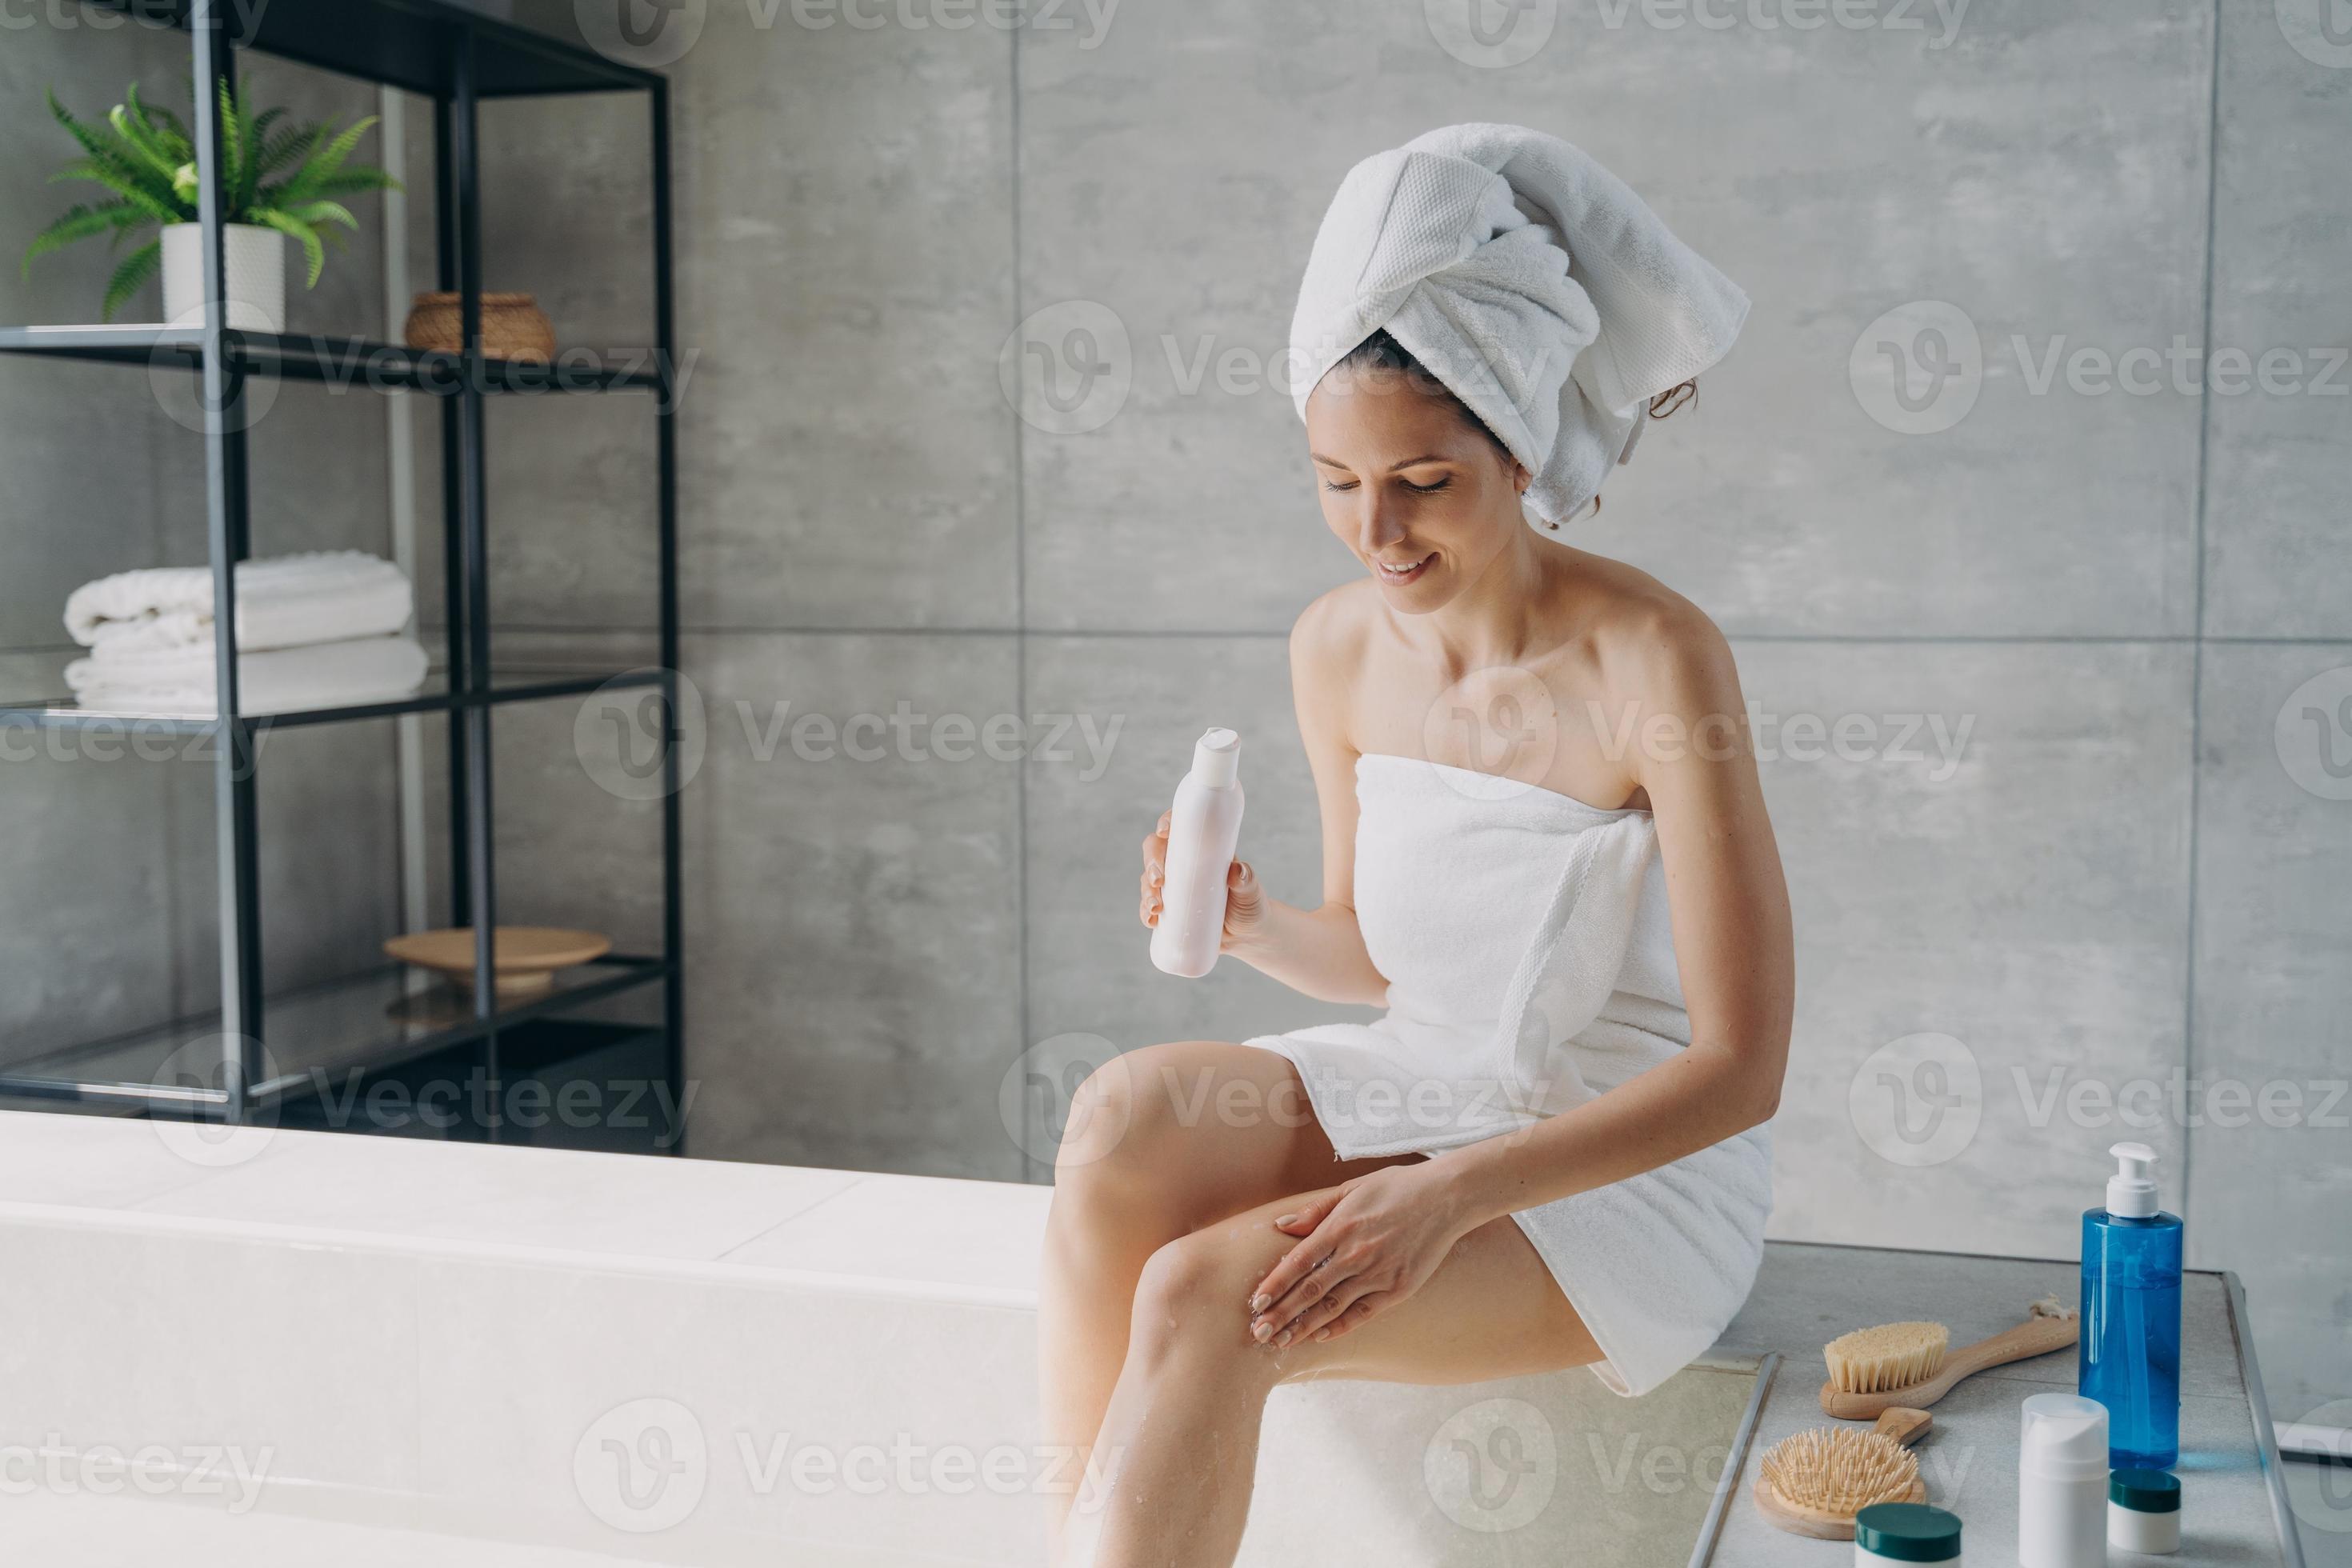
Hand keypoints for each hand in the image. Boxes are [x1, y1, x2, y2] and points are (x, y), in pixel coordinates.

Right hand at [1139, 809, 1263, 949]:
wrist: (1247, 934)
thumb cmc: (1250, 905)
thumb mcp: (1251, 891)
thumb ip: (1247, 880)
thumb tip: (1237, 870)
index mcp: (1202, 850)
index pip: (1180, 828)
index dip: (1167, 823)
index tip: (1165, 832)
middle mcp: (1183, 864)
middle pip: (1155, 851)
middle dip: (1151, 862)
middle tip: (1159, 879)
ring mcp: (1174, 887)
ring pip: (1148, 879)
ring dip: (1147, 891)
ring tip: (1156, 908)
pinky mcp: (1170, 909)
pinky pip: (1149, 907)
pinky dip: (1146, 913)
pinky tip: (1151, 921)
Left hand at [1246, 1163, 1471, 1347]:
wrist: (1447, 1198)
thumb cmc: (1398, 1188)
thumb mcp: (1352, 1189)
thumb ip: (1316, 1210)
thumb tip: (1281, 1225)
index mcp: (1340, 1227)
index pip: (1298, 1263)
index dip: (1274, 1285)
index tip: (1255, 1303)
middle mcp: (1356, 1254)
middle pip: (1309, 1291)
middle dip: (1281, 1314)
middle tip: (1259, 1332)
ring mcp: (1378, 1274)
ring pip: (1332, 1307)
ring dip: (1304, 1326)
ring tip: (1282, 1341)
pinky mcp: (1399, 1288)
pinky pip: (1363, 1313)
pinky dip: (1340, 1326)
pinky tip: (1320, 1336)